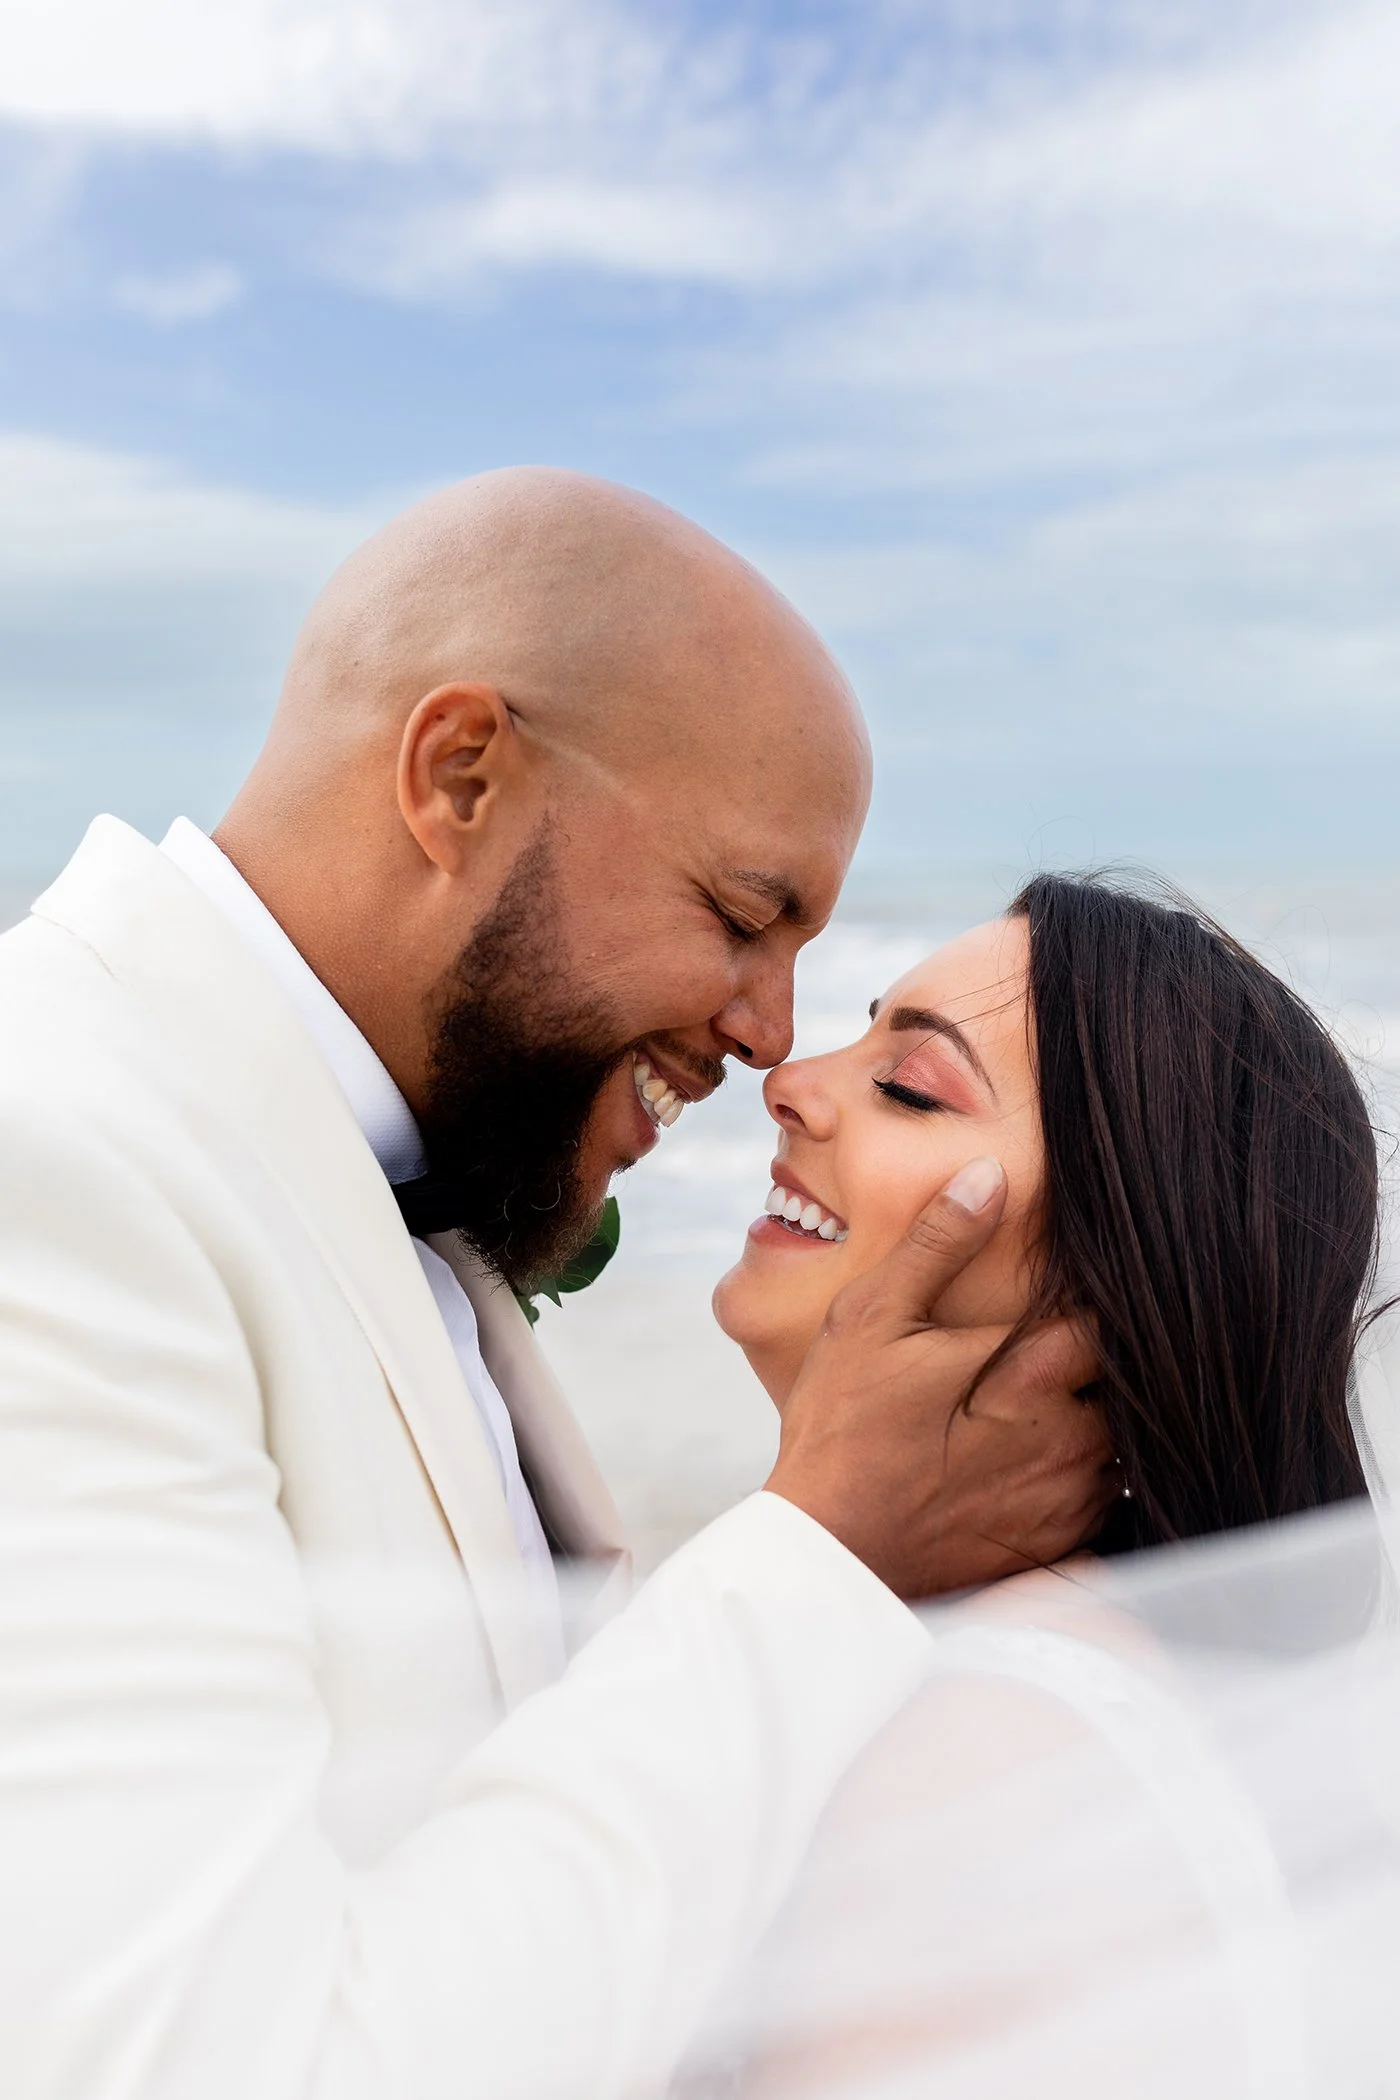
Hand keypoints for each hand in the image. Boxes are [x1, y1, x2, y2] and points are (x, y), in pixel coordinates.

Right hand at [764, 1157, 1114, 1599]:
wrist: (828, 1551)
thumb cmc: (842, 1429)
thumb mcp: (871, 1318)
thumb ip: (937, 1244)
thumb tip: (990, 1176)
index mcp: (1031, 1374)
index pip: (1109, 1317)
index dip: (1101, 1293)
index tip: (1086, 1279)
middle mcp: (1067, 1438)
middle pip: (1129, 1381)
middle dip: (1110, 1357)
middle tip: (1073, 1339)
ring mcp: (1067, 1498)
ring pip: (1125, 1441)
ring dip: (1106, 1415)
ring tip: (1063, 1397)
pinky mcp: (1058, 1545)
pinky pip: (1110, 1499)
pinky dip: (1095, 1473)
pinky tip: (1051, 1458)